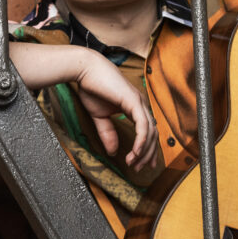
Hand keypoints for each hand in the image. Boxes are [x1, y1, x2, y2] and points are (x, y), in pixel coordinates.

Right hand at [10, 43, 159, 170]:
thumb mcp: (100, 116)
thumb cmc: (91, 87)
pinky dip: (141, 141)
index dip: (147, 149)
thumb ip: (108, 132)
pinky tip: (135, 152)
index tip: (142, 164)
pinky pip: (143, 126)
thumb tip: (113, 151)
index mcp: (135, 106)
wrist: (85, 70)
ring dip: (144, 151)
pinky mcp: (134, 101)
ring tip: (134, 163)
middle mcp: (141, 104)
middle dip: (147, 154)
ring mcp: (139, 102)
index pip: (147, 131)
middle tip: (138, 168)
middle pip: (152, 135)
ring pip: (150, 132)